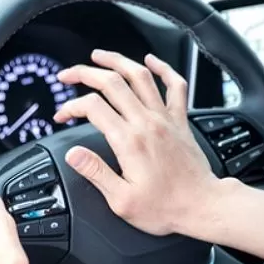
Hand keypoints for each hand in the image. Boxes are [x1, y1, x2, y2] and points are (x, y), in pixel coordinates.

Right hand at [54, 49, 218, 236]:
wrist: (203, 207)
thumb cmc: (165, 207)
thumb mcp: (121, 200)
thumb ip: (95, 172)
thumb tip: (73, 154)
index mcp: (129, 141)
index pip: (92, 108)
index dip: (70, 107)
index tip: (61, 116)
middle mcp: (147, 123)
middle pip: (112, 83)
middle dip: (84, 73)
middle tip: (68, 75)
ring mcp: (165, 118)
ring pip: (140, 76)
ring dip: (117, 61)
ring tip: (99, 55)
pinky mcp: (179, 121)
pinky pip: (175, 86)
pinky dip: (163, 68)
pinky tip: (151, 60)